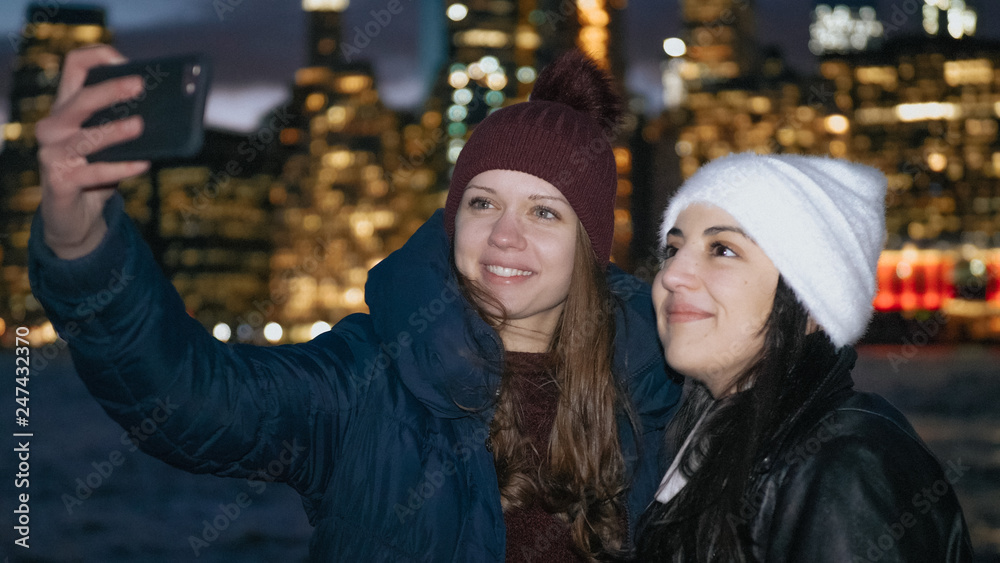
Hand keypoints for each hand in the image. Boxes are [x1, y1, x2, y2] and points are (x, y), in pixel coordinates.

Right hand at [36, 45, 150, 258]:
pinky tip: (143, 164)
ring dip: (115, 131)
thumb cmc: (100, 171)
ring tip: (140, 126)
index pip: (74, 66)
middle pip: (81, 100)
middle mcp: (53, 126)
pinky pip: (93, 173)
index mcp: (67, 107)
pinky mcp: (59, 182)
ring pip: (86, 138)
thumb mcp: (113, 145)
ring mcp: (52, 154)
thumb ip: (130, 125)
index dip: (98, 58)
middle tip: (140, 86)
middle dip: (111, 90)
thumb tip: (173, 112)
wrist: (76, 217)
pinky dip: (120, 169)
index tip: (127, 62)